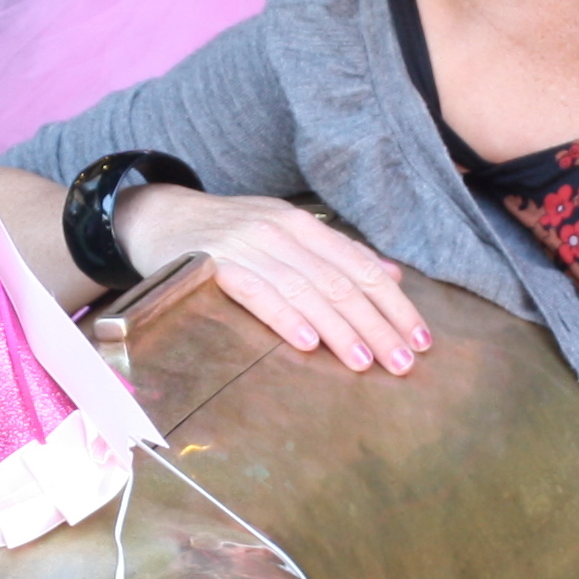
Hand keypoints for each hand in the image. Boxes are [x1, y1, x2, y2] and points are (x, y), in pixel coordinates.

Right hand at [113, 186, 430, 374]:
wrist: (157, 217)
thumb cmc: (227, 234)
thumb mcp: (284, 234)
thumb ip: (336, 254)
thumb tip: (393, 276)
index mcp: (304, 225)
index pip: (361, 268)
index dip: (395, 304)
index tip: (421, 339)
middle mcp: (281, 230)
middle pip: (340, 282)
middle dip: (377, 324)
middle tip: (402, 362)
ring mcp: (247, 245)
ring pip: (306, 290)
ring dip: (339, 329)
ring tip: (365, 362)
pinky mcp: (214, 263)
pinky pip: (256, 291)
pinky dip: (284, 317)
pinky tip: (307, 342)